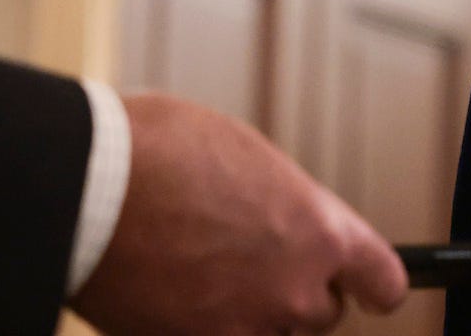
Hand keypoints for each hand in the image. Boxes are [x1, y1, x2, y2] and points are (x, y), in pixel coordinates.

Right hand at [70, 93, 408, 335]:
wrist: (87, 185)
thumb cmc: (161, 152)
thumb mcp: (250, 162)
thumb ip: (284, 208)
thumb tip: (284, 225)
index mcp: (322, 233)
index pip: (383, 280)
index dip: (371, 284)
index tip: (366, 287)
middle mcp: (294, 290)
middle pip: (319, 315)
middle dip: (294, 295)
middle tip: (251, 267)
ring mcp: (244, 328)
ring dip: (248, 317)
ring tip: (204, 279)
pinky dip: (199, 328)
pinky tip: (170, 299)